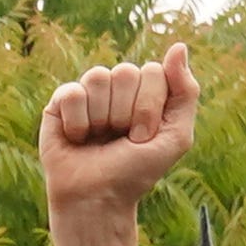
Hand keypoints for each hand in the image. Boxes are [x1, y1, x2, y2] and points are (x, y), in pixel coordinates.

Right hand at [39, 42, 201, 245]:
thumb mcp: (176, 136)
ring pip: (98, 76)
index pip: (153, 72)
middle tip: (121, 140)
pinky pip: (72, 92)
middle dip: (126, 113)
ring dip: (102, 118)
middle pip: (126, 71)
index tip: (143, 138)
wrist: (97, 198)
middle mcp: (117, 88)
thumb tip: (178, 46)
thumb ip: (185, 91)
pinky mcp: (59, 104)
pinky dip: (77, 122)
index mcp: (146, 91)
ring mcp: (88, 93)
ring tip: (98, 138)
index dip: (149, 108)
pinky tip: (77, 138)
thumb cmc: (136, 172)